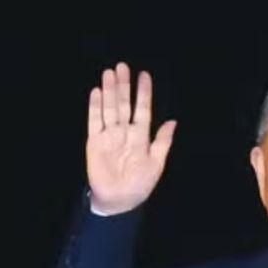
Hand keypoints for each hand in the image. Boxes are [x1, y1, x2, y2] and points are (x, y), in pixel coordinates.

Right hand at [86, 62, 176, 214]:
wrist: (120, 200)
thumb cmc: (140, 184)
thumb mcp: (157, 163)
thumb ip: (163, 142)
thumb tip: (173, 121)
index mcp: (141, 136)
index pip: (142, 110)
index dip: (143, 93)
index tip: (144, 75)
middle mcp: (124, 132)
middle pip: (124, 104)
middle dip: (124, 86)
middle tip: (123, 66)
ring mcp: (109, 135)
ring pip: (110, 108)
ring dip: (110, 91)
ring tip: (109, 73)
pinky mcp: (95, 141)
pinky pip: (94, 121)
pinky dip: (96, 107)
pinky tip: (97, 92)